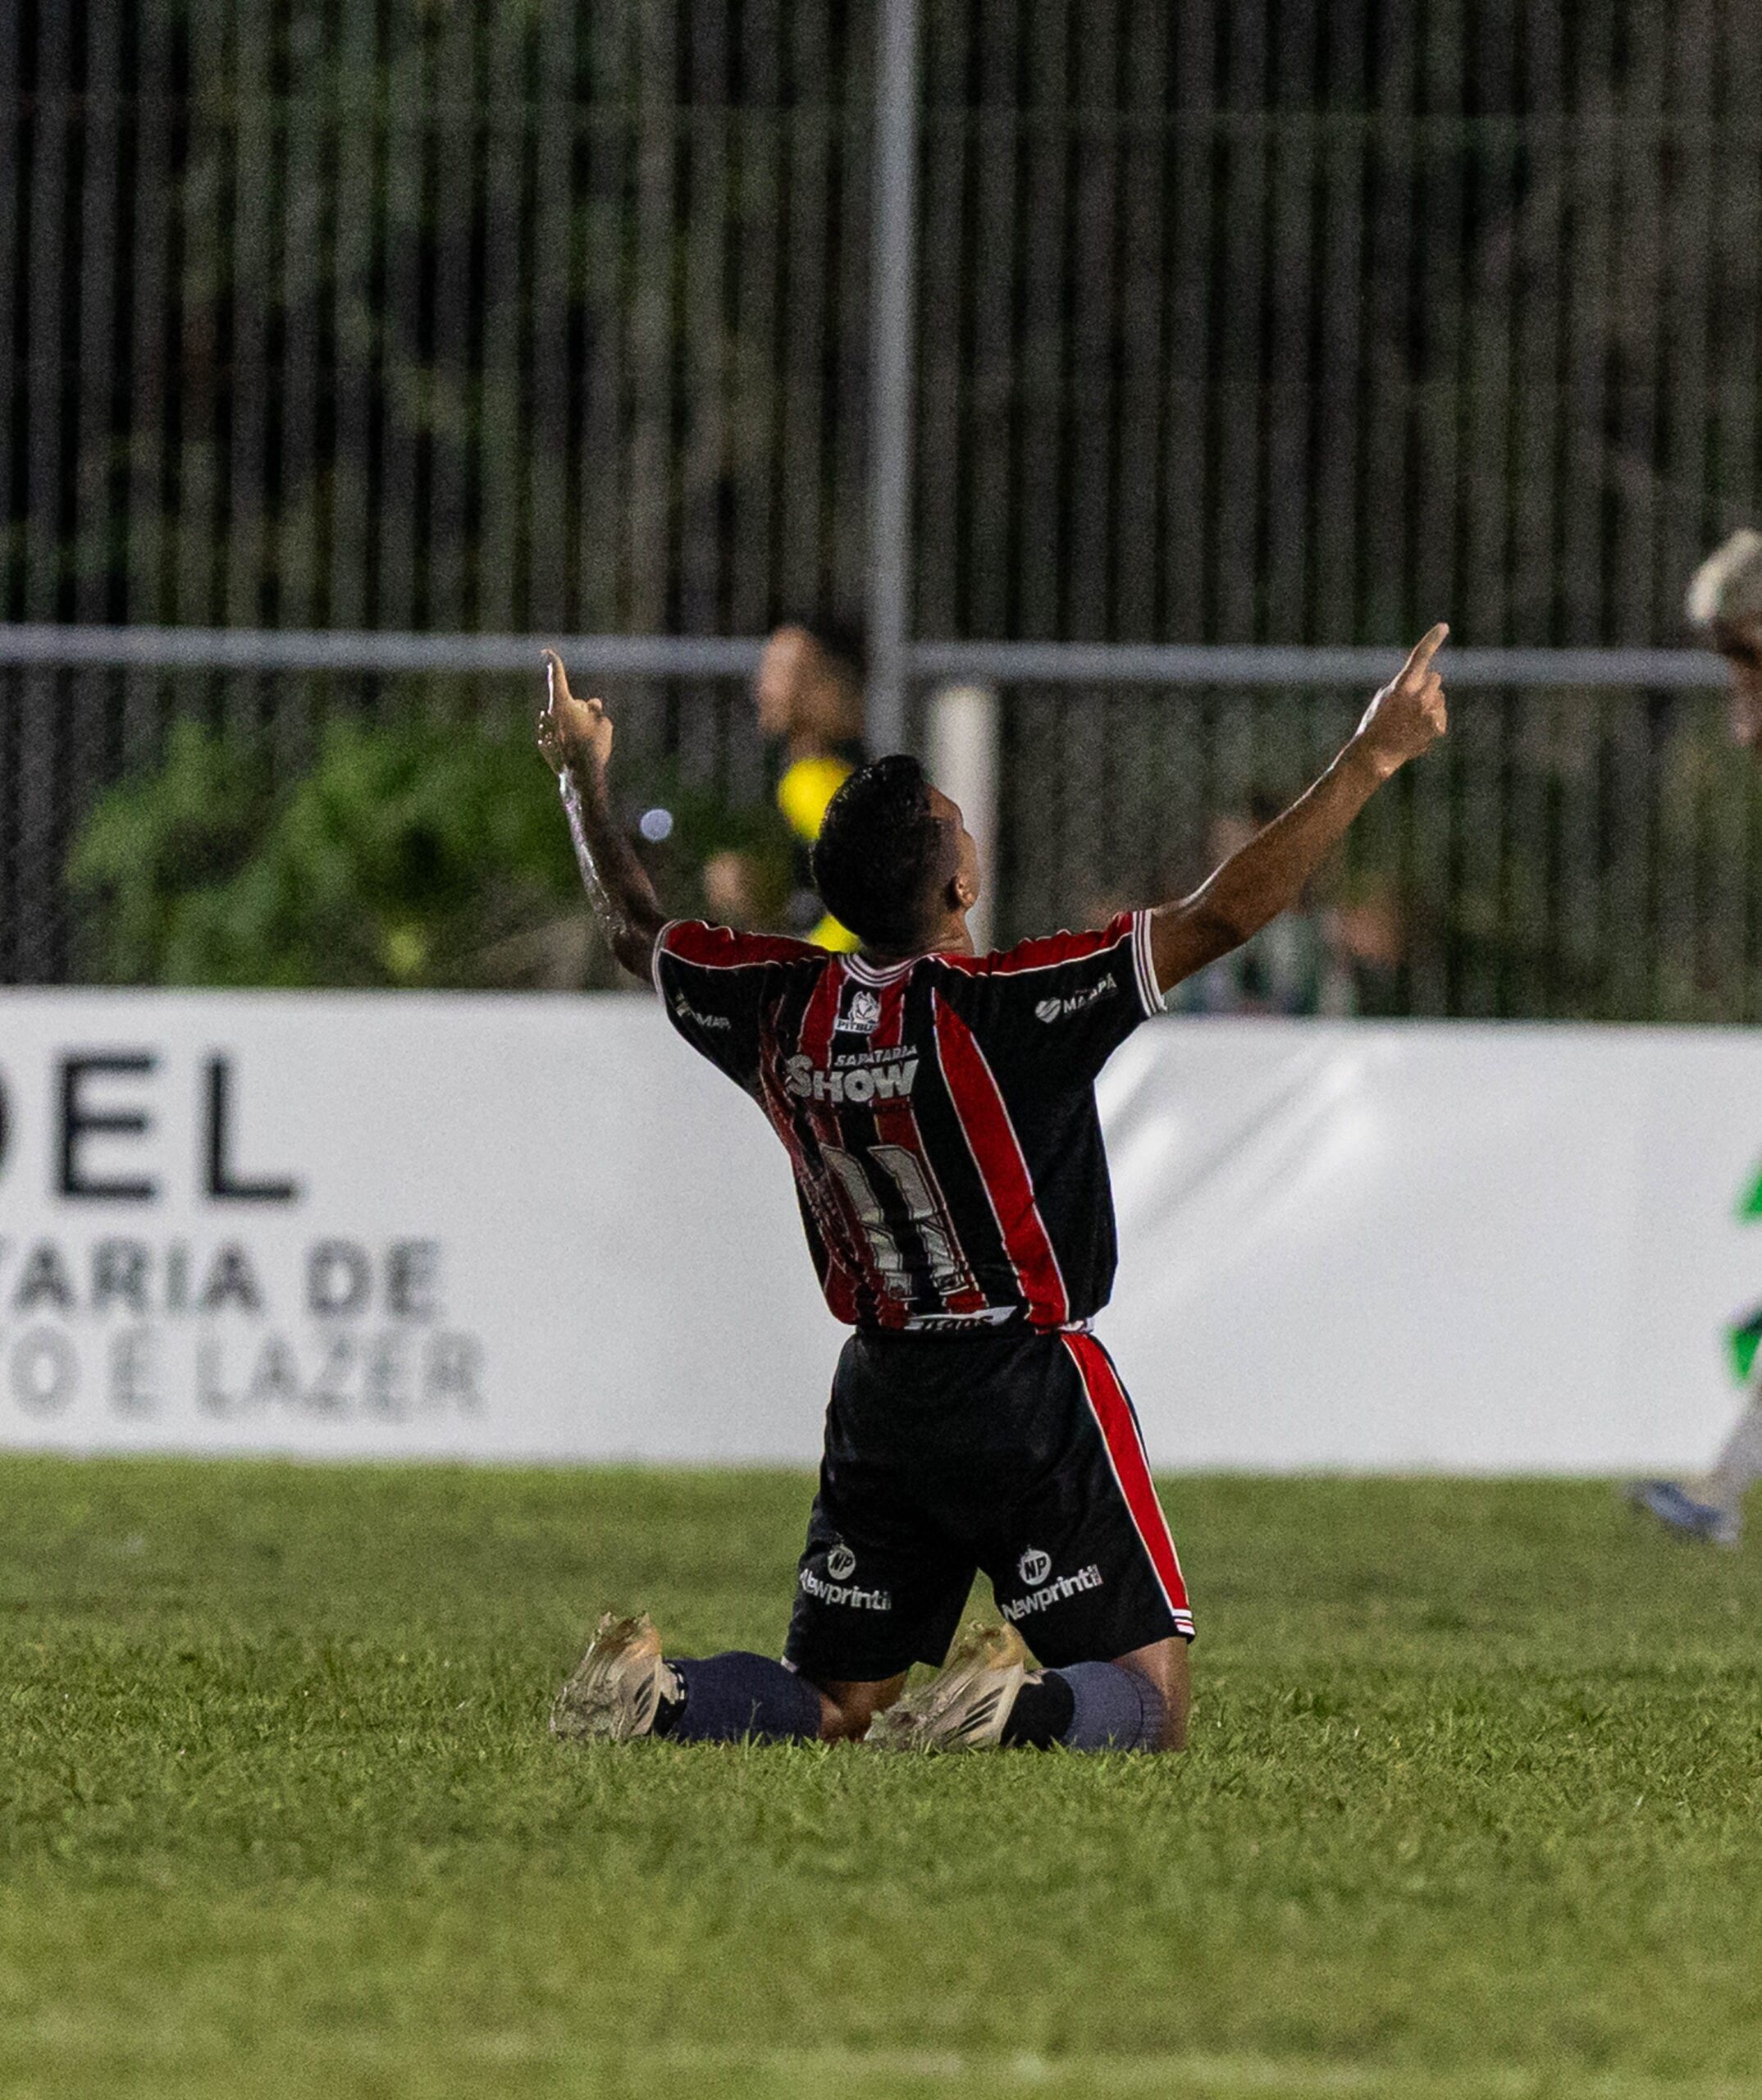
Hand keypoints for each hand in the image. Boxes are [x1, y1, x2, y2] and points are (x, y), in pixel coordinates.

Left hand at [537, 650, 613, 777]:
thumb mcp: (604, 723)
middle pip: (567, 704)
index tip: (546, 652)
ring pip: (564, 722)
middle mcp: (549, 715)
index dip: (553, 662)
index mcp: (561, 704)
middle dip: (580, 710)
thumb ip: (596, 709)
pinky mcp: (545, 747)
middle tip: (593, 727)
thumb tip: (592, 704)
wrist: (581, 778)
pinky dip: (568, 742)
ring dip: (575, 727)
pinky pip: (560, 738)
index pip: (557, 677)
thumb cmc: (593, 746)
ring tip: (585, 744)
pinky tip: (576, 753)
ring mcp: (545, 731)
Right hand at [1353, 624, 1448, 777]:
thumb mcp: (1385, 698)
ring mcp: (1430, 711)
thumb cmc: (1376, 724)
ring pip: (1439, 697)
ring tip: (1410, 721)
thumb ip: (1405, 685)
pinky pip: (1441, 714)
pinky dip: (1432, 721)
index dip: (1432, 640)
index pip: (1420, 656)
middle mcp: (1419, 695)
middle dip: (1427, 686)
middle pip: (1435, 678)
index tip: (1443, 626)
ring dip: (1430, 704)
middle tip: (1410, 703)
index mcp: (1402, 685)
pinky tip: (1417, 731)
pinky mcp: (1438, 725)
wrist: (1376, 753)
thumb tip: (1425, 679)